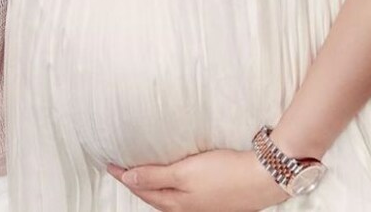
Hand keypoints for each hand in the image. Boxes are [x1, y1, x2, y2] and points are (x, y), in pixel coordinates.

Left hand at [107, 149, 287, 211]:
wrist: (261, 178)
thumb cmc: (225, 173)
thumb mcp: (185, 172)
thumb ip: (156, 175)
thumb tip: (129, 178)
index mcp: (176, 202)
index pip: (142, 189)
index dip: (124, 176)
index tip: (109, 164)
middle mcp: (186, 207)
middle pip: (152, 196)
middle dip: (135, 183)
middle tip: (120, 169)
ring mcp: (199, 205)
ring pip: (166, 197)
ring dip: (151, 185)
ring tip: (140, 173)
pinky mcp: (211, 198)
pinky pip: (181, 194)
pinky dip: (169, 187)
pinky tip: (173, 180)